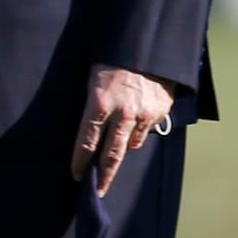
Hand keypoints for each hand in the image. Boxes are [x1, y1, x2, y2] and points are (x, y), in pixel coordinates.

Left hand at [71, 65, 175, 196]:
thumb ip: (93, 108)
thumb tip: (90, 135)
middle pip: (111, 155)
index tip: (77, 176)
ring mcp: (144, 114)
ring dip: (123, 146)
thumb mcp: (93, 80)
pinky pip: (147, 130)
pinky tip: (136, 118)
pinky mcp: (160, 112)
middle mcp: (122, 112)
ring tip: (118, 139)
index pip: (86, 141)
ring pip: (131, 144)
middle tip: (97, 192)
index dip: (80, 162)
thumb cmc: (112, 61)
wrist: (149, 46)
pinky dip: (140, 129)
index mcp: (99, 103)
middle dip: (103, 176)